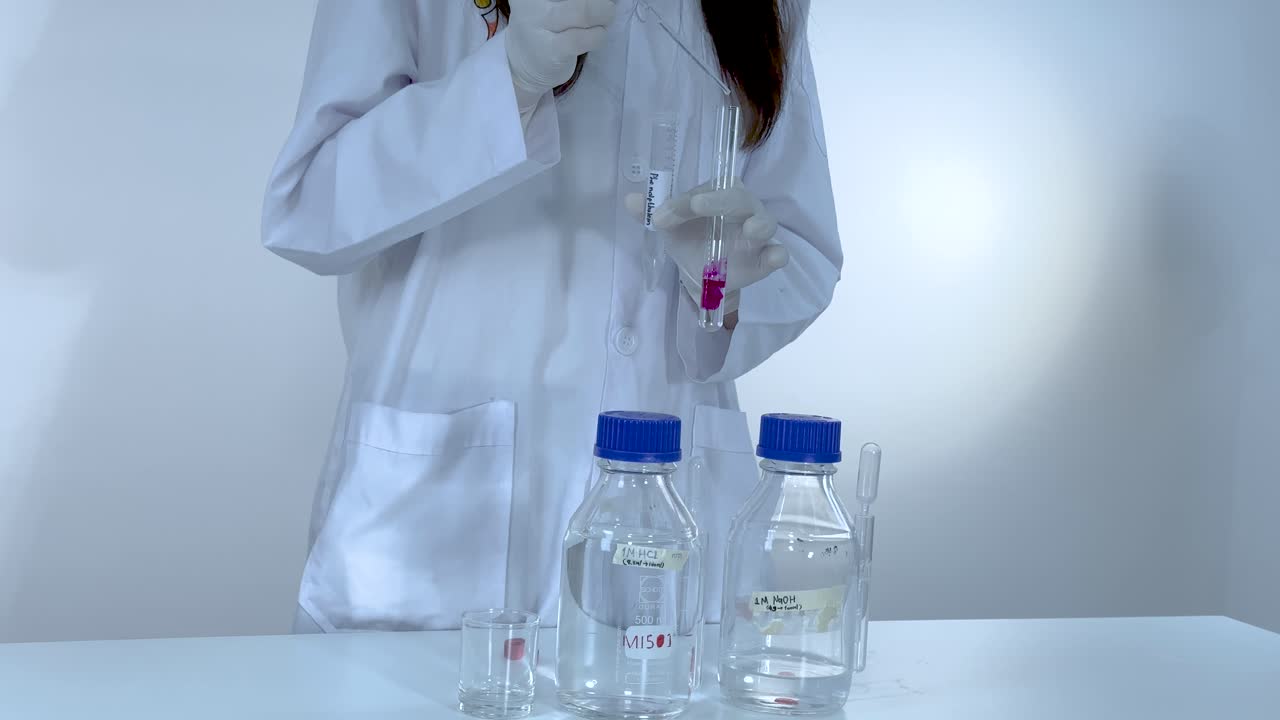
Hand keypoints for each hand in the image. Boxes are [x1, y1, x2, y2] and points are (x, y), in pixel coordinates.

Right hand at [505, 0, 615, 112]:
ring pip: (584, 12)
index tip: (602, 2)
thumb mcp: (549, 7)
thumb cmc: (540, 32)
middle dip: (601, 3)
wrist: (517, 70)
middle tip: (608, 8)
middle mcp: (531, 4)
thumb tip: (608, 0)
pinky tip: (596, 37)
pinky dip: (598, 36)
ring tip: (602, 22)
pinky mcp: (552, 50)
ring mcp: (540, 27)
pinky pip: (585, 38)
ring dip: (603, 16)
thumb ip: (573, 2)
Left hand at [626, 180, 786, 315]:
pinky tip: (774, 257)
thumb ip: (651, 212)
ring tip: (749, 231)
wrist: (701, 272)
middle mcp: (742, 208)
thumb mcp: (668, 227)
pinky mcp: (764, 258)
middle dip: (719, 201)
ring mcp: (757, 233)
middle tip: (697, 206)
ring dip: (758, 224)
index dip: (681, 203)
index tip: (660, 217)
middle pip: (738, 198)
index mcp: (718, 194)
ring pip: (765, 222)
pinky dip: (778, 254)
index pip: (704, 191)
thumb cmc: (689, 238)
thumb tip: (630, 200)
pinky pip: (778, 253)